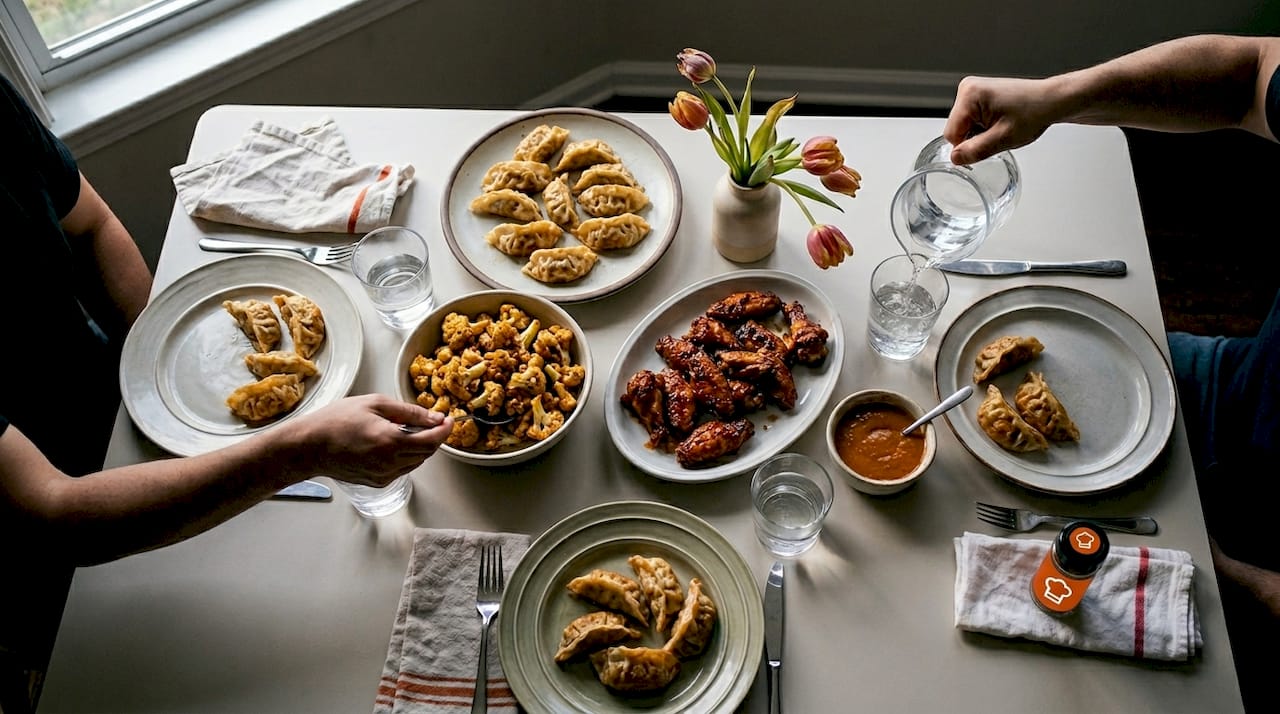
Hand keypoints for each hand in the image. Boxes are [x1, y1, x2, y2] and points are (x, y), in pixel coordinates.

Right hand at [286, 394, 452, 487]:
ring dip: (419, 447)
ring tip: (406, 430)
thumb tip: (434, 418)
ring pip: (416, 462)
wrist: (308, 447)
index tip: (448, 420)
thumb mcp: (374, 404)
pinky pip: (402, 469)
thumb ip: (409, 412)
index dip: (445, 430)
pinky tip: (392, 444)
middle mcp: (390, 463)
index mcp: (391, 441)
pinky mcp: (377, 483)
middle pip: (427, 453)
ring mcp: (383, 476)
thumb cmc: (336, 421)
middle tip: (432, 423)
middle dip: (434, 437)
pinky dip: (405, 456)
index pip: (432, 440)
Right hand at [943, 76, 1058, 164]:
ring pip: (963, 126)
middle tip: (999, 133)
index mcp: (969, 94)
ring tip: (1002, 125)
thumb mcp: (1003, 138)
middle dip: (975, 138)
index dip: (968, 146)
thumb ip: (975, 150)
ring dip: (980, 133)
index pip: (951, 134)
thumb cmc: (1034, 111)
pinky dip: (983, 127)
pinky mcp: (979, 95)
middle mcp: (968, 88)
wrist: (1052, 101)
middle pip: (956, 129)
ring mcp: (973, 90)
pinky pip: (971, 120)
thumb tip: (955, 158)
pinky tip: (1000, 122)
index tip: (989, 142)